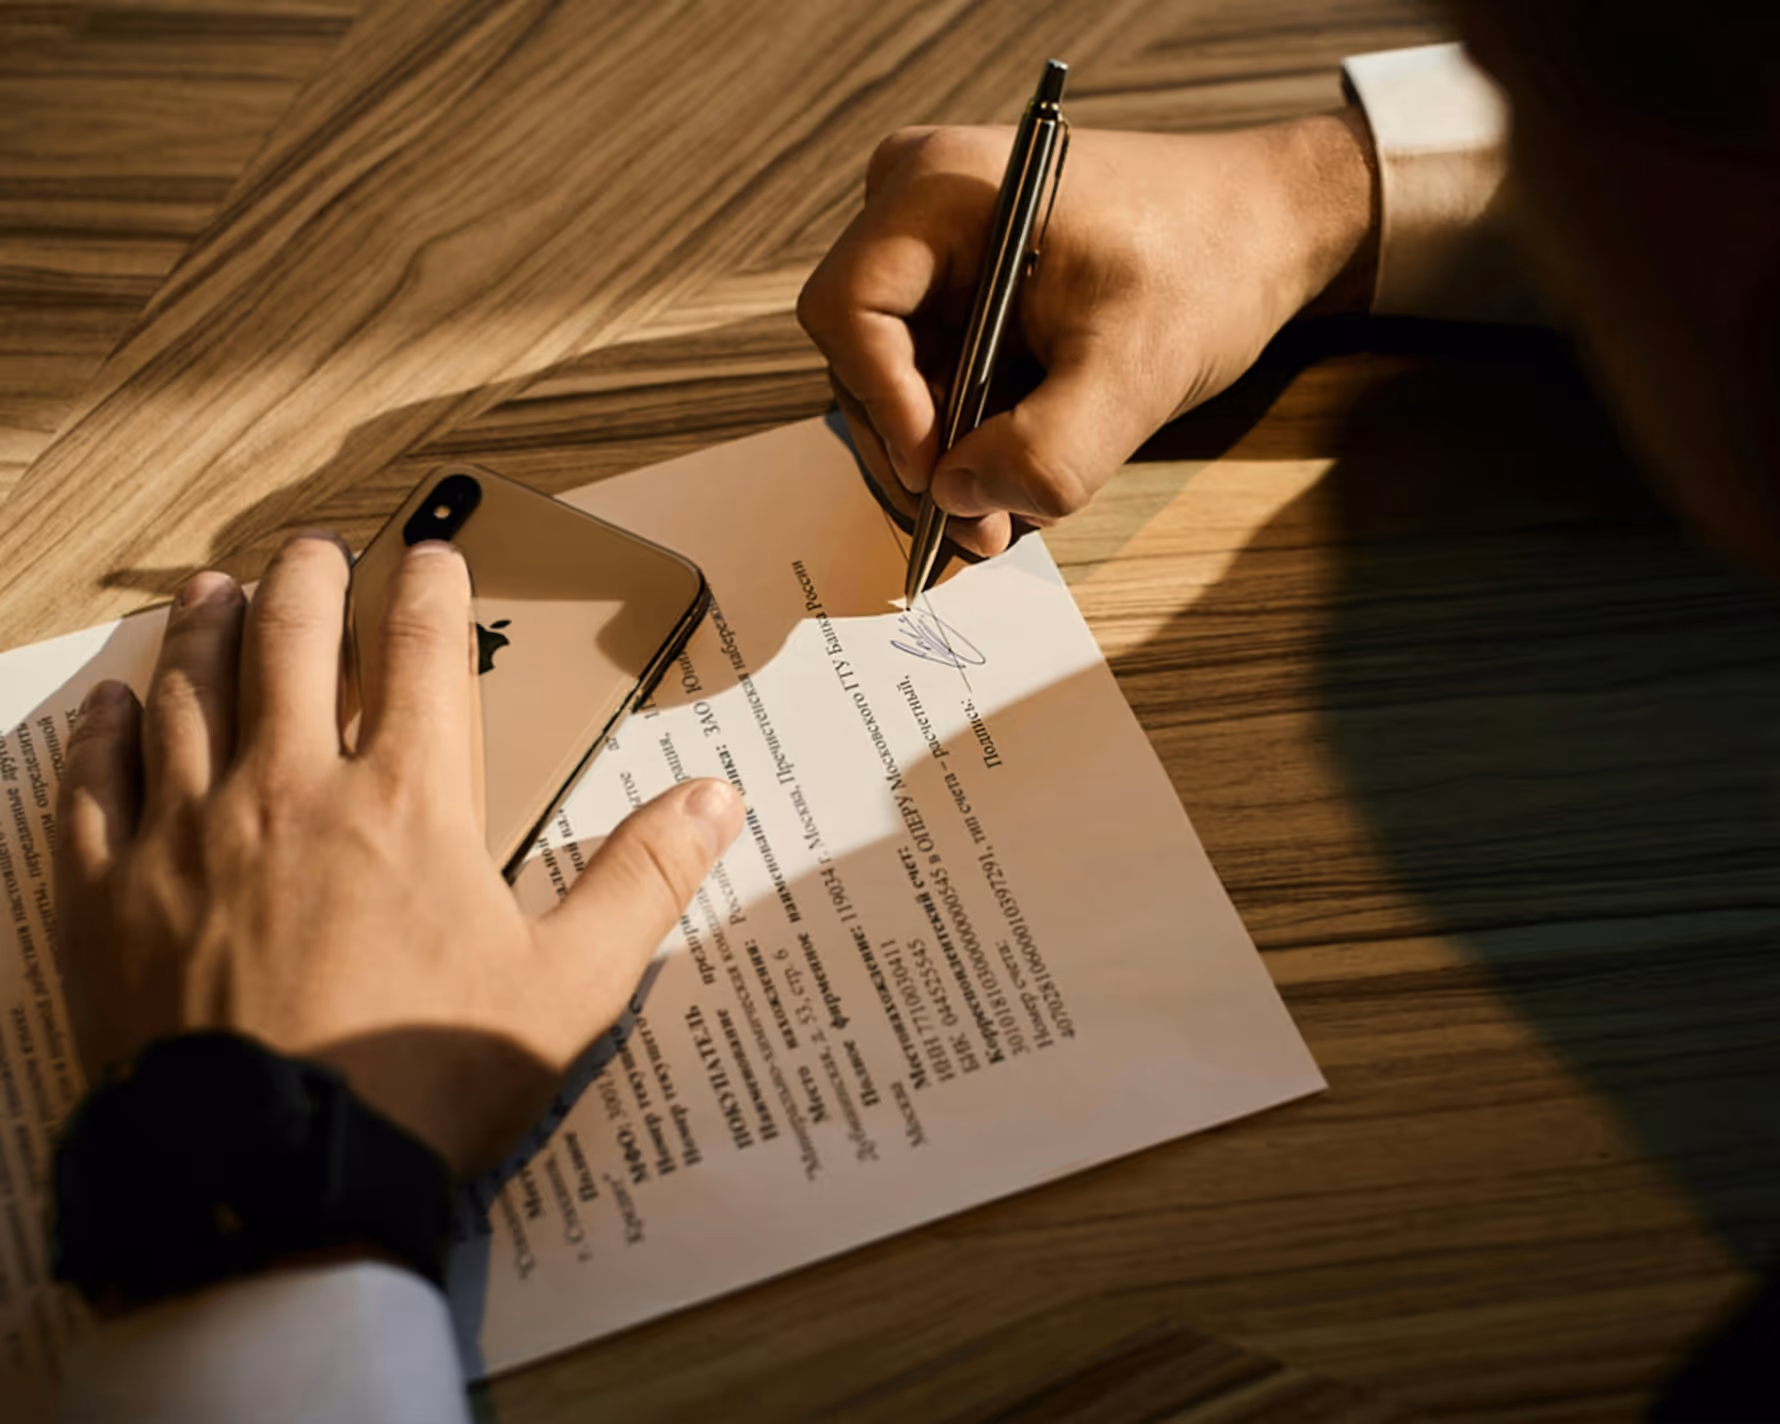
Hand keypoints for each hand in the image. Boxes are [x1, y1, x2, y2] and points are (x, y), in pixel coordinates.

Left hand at [53, 532, 742, 1176]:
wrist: (279, 1181)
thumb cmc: (429, 1080)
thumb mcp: (570, 985)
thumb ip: (643, 879)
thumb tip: (714, 798)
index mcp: (406, 802)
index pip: (420, 651)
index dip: (429, 586)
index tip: (432, 552)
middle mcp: (290, 792)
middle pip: (291, 643)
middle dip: (308, 580)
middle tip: (315, 548)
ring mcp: (189, 839)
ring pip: (189, 694)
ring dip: (204, 629)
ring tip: (213, 587)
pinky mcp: (112, 899)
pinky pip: (92, 787)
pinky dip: (102, 733)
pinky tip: (110, 703)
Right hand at [798, 112, 1377, 555]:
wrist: (1266, 226)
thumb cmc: (1209, 266)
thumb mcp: (1135, 371)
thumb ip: (1047, 451)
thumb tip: (959, 504)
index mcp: (941, 189)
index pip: (848, 314)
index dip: (885, 410)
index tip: (942, 480)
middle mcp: (917, 201)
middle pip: (861, 354)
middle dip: (919, 448)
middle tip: (981, 525)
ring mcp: (933, 240)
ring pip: (894, 374)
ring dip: (946, 449)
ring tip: (1012, 500)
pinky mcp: (958, 277)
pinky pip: (930, 368)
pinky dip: (967, 428)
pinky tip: (1020, 460)